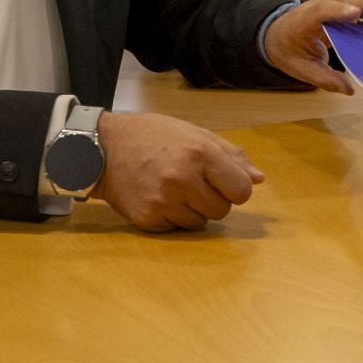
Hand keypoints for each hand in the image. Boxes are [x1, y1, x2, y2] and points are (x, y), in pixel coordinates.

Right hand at [94, 112, 265, 230]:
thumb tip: (259, 179)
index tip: (222, 182)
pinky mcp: (148, 219)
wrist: (103, 148)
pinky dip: (172, 218)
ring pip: (201, 223)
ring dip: (193, 210)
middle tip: (192, 182)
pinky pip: (176, 229)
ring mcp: (164, 201)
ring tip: (173, 189)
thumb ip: (230, 155)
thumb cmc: (153, 136)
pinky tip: (158, 198)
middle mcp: (183, 179)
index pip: (241, 191)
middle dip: (213, 199)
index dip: (235, 188)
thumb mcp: (194, 133)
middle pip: (223, 210)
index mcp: (200, 153)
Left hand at [264, 0, 362, 93]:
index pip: (321, 13)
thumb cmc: (289, 51)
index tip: (356, 15)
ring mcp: (329, 2)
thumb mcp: (302, 69)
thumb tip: (349, 90)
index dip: (338, 12)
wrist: (277, 35)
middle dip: (362, 3)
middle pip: (341, 1)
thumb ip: (325, 79)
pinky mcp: (338, 4)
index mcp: (304, 22)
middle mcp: (317, 6)